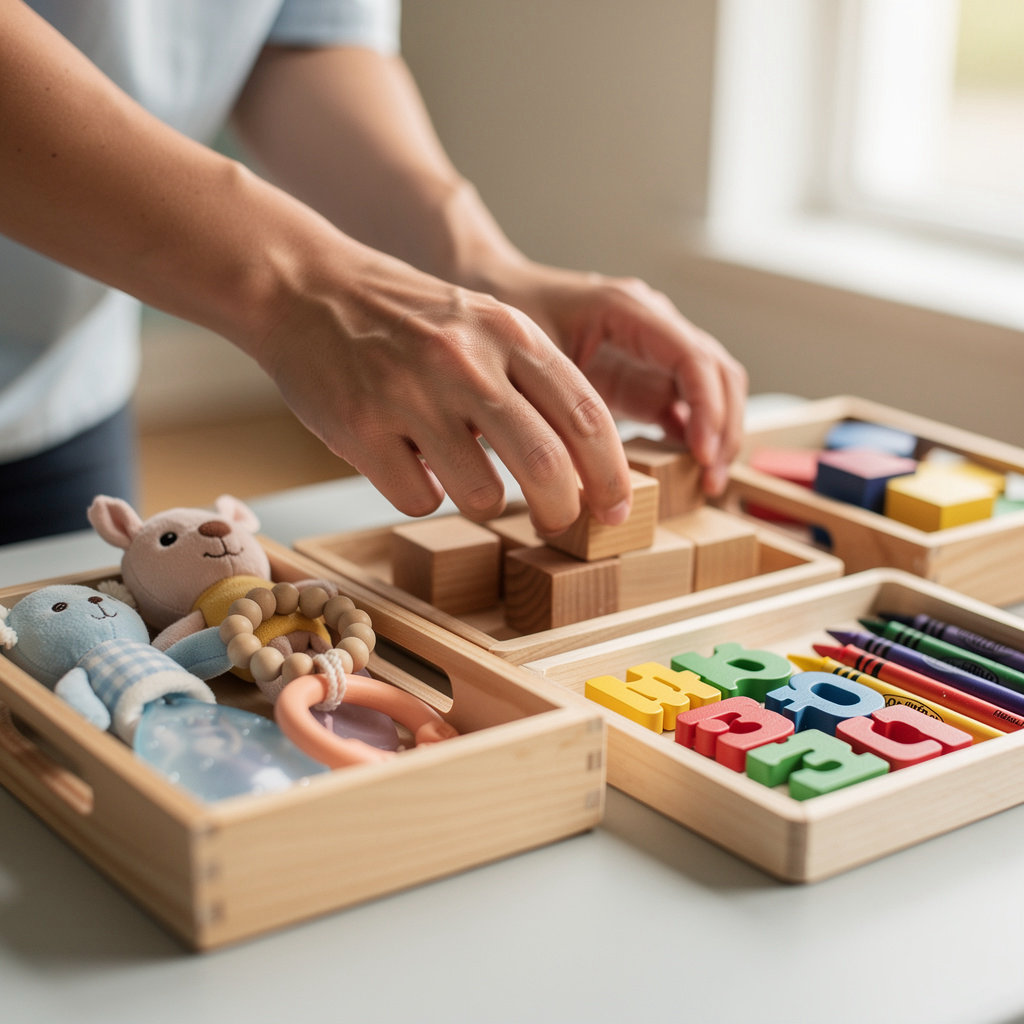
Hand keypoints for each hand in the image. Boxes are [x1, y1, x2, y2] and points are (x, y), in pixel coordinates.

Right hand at [253, 245, 632, 536]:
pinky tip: (403, 461)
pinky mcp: (361, 429)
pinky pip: (418, 500)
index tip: (619, 509)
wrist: (306, 288)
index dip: (613, 474)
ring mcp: (411, 395)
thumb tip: (585, 466)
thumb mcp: (483, 323)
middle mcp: (466, 362)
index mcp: (509, 332)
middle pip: (546, 466)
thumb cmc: (406, 317)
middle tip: (561, 524)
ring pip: (483, 495)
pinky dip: (419, 493)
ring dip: (482, 501)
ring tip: (460, 473)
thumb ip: (533, 380)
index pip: (587, 415)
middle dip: (563, 510)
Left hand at [489, 265, 747, 496]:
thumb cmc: (509, 316)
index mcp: (629, 309)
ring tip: (707, 484)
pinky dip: (696, 440)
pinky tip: (690, 474)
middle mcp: (653, 325)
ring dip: (717, 436)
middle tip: (711, 480)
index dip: (707, 407)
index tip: (702, 453)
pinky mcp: (645, 380)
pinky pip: (687, 409)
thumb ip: (566, 400)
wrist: (495, 298)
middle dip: (724, 427)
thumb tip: (591, 463)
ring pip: (713, 391)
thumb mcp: (533, 356)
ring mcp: (653, 353)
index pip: (693, 357)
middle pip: (719, 373)